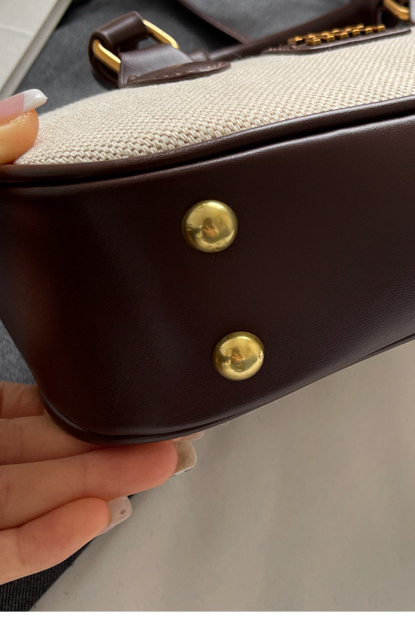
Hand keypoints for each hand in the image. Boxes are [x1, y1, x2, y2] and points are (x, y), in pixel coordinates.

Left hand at [0, 91, 193, 584]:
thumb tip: (26, 114)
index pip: (13, 395)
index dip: (77, 392)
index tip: (129, 384)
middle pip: (27, 448)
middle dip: (104, 442)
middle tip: (165, 436)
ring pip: (14, 496)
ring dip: (91, 483)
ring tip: (150, 465)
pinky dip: (45, 536)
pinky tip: (95, 510)